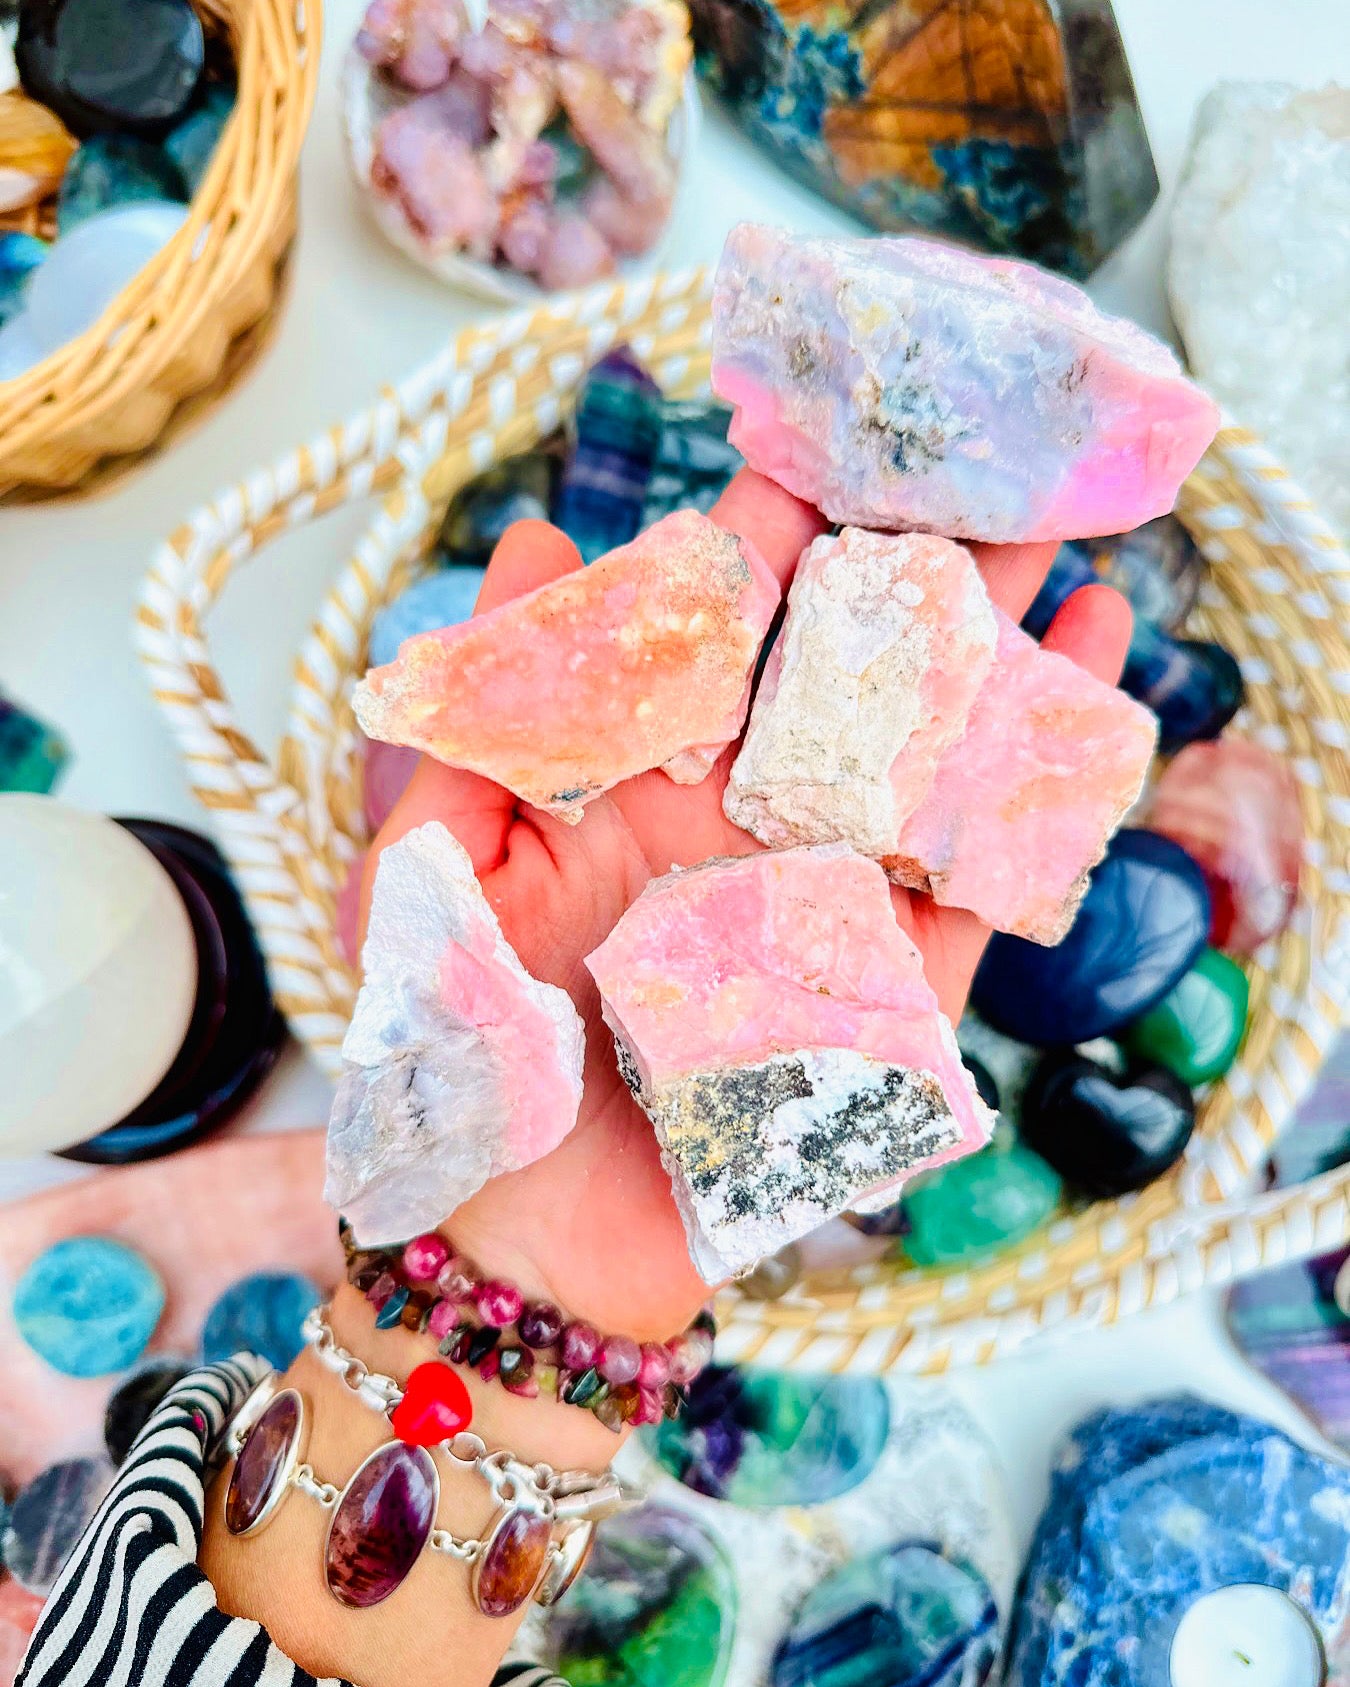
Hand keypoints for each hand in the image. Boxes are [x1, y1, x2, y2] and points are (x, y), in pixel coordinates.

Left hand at [361, 470, 1132, 1340]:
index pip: (713, 632)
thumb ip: (483, 724)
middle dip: (905, 564)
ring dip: (993, 649)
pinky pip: (976, 880)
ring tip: (1058, 536)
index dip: (764, 534)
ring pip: (925, 755)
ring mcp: (822, 902)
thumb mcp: (437, 881)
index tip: (817, 432)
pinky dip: (1033, 790)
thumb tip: (535, 544)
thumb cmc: (465, 1065)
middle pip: (837, 672)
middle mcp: (740, 825)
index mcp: (633, 785)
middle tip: (978, 452)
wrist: (524, 1247)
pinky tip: (1088, 691)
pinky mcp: (887, 992)